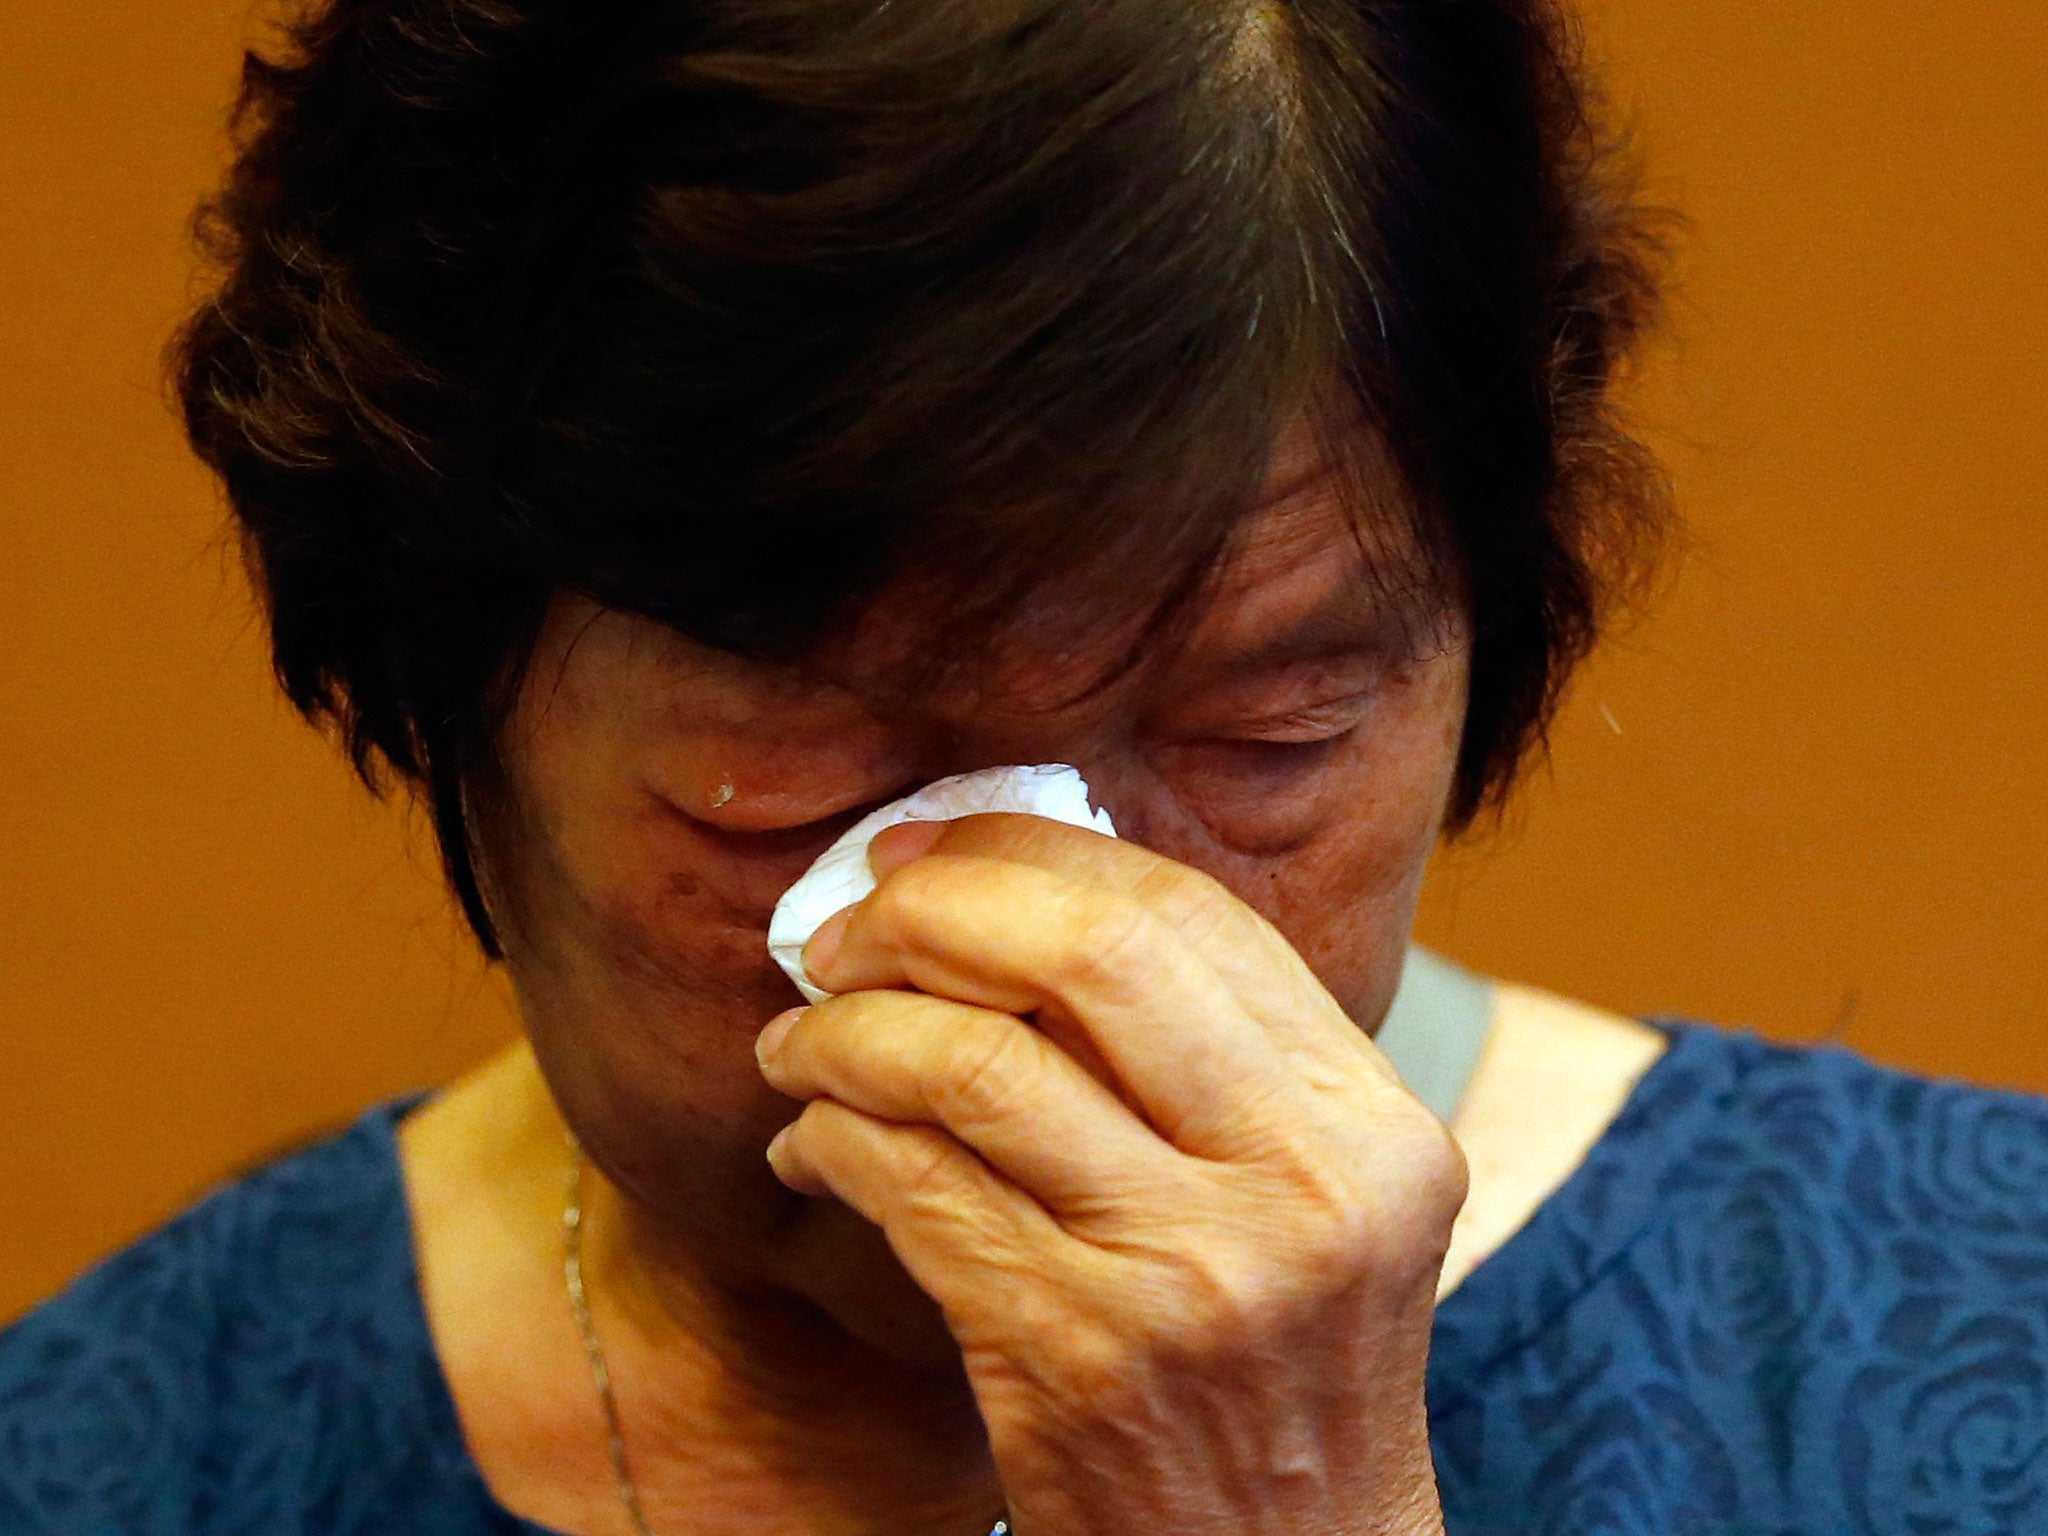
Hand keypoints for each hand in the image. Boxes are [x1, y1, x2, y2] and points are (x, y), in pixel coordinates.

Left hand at [754, 813, 1463, 1535]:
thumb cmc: (1276, 1369)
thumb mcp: (1307, 1199)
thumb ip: (1205, 1056)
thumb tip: (1015, 896)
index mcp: (1364, 1123)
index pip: (1186, 915)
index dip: (1033, 853)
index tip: (931, 851)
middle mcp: (1298, 1187)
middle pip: (1085, 957)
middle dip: (933, 912)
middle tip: (847, 926)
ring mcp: (1186, 1277)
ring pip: (969, 1068)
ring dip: (846, 1032)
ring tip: (800, 1040)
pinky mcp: (1072, 1357)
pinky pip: (911, 1189)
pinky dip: (832, 1139)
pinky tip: (810, 1141)